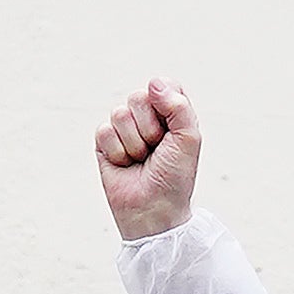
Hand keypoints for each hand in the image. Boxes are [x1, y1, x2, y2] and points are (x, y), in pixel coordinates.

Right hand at [92, 77, 201, 242]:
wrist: (153, 209)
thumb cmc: (174, 178)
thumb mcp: (189, 139)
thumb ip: (178, 106)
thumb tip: (153, 83)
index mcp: (170, 111)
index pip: (163, 86)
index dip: (165, 105)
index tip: (171, 130)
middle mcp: (146, 116)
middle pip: (138, 97)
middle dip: (149, 128)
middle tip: (156, 150)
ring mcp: (124, 128)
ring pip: (120, 114)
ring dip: (134, 144)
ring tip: (141, 160)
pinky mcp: (105, 143)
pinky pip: (104, 131)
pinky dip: (118, 152)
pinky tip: (125, 165)